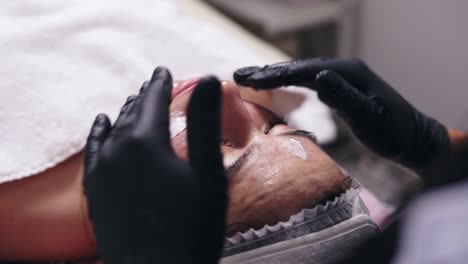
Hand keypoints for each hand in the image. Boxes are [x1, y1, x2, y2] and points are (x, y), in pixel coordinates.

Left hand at [83, 68, 226, 263]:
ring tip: (133, 102)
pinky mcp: (95, 189)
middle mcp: (117, 150)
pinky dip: (99, 133)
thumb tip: (209, 80)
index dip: (159, 83)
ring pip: (113, 129)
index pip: (152, 100)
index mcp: (146, 141)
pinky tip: (102, 124)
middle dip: (143, 96)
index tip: (162, 71)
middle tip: (152, 84)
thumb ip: (205, 121)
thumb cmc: (191, 225)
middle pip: (131, 113)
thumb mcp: (207, 170)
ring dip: (125, 113)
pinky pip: (94, 151)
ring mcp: (102, 171)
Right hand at [234, 58, 449, 171]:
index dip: (273, 75)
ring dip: (275, 76)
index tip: (247, 79)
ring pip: (301, 73)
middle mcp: (342, 70)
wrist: (414, 139)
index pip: (302, 71)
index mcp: (346, 72)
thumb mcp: (370, 117)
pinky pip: (308, 82)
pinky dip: (289, 83)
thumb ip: (344, 97)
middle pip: (298, 67)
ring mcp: (342, 78)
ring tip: (250, 78)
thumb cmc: (393, 132)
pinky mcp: (341, 88)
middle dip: (267, 72)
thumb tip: (317, 77)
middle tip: (238, 74)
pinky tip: (278, 86)